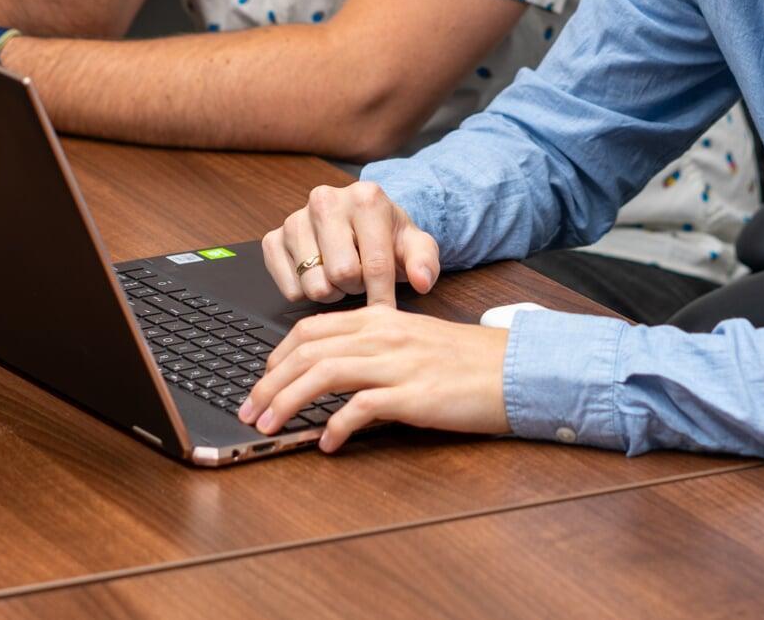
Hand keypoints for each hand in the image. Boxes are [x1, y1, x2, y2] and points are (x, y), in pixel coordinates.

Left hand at [238, 304, 508, 450]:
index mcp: (380, 318)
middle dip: (269, 383)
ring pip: (324, 373)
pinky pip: (361, 407)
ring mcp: (398, 363)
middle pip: (307, 351)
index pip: (311, 329)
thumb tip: (329, 373)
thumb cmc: (466, 361)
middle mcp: (384, 334)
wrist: (514, 369)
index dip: (276, 357)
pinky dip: (336, 427)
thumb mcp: (413, 341)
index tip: (260, 382)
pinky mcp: (413, 394)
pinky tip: (327, 444)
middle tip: (249, 411)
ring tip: (268, 428)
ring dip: (287, 403)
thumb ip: (372, 348)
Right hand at [263, 181, 441, 306]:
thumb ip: (425, 262)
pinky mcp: (273, 239)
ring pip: (313, 285)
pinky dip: (307, 292)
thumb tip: (422, 281)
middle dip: (357, 287)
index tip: (387, 316)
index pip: (374, 264)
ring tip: (343, 275)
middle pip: (341, 275)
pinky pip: (290, 289)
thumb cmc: (387, 236)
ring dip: (332, 291)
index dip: (383, 297)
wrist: (362, 223)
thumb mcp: (416, 245)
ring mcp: (295, 218)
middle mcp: (326, 200)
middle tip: (363, 279)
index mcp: (365, 197)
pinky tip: (320, 274)